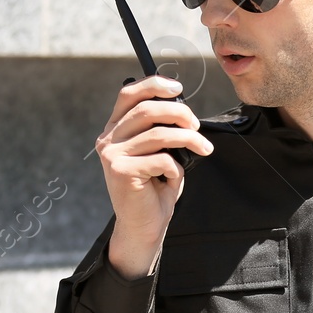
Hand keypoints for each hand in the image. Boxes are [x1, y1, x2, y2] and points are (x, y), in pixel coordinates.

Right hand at [96, 75, 212, 278]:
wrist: (144, 227)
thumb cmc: (155, 189)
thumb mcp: (159, 152)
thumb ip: (162, 129)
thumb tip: (183, 110)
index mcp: (115, 130)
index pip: (128, 94)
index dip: (154, 85)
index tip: (178, 89)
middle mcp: (108, 139)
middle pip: (147, 109)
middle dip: (180, 113)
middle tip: (198, 127)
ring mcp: (111, 155)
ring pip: (159, 133)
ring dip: (188, 139)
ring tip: (204, 149)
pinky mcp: (121, 171)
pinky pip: (161, 159)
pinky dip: (176, 167)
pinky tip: (173, 178)